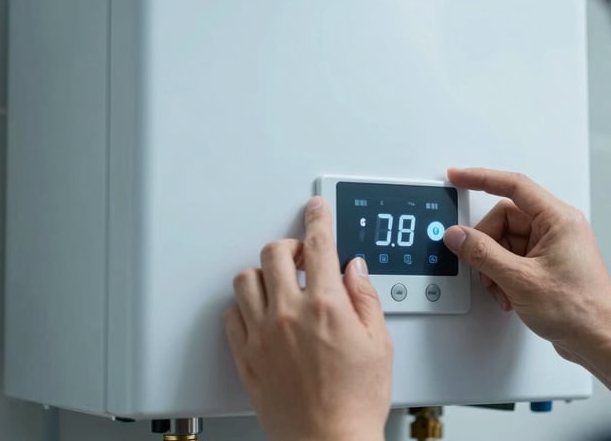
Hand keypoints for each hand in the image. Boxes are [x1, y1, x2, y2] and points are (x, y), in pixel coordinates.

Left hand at [224, 196, 392, 440]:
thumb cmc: (356, 401)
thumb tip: (354, 270)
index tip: (316, 210)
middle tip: (300, 257)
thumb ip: (365, 298)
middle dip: (289, 246)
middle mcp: (289, 315)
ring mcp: (263, 335)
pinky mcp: (246, 357)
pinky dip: (244, 307)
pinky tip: (260, 313)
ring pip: (245, 280)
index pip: (318, 244)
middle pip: (274, 253)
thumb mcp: (379, 343)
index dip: (317, 220)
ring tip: (278, 284)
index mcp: (325, 306)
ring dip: (262, 274)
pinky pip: (231, 316)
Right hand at [443, 168, 610, 362]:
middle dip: (487, 246)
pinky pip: (513, 258)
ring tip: (503, 289)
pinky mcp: (547, 264)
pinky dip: (503, 275)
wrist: (600, 341)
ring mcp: (552, 247)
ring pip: (505, 242)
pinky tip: (509, 295)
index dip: (481, 179)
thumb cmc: (579, 310)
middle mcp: (557, 228)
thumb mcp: (520, 280)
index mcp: (558, 220)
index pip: (513, 186)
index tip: (458, 177)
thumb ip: (483, 254)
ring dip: (494, 266)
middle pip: (504, 220)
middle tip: (484, 268)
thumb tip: (458, 236)